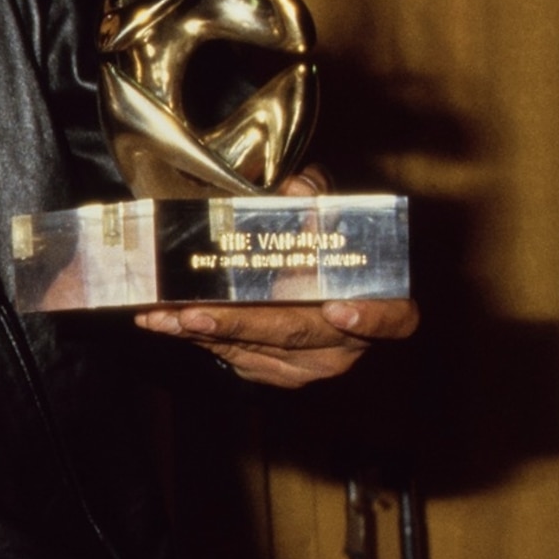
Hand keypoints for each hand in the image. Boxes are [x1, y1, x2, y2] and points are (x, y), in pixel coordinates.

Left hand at [133, 169, 417, 386]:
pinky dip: (193, 337)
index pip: (396, 319)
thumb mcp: (323, 216)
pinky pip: (231, 355)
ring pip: (255, 348)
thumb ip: (317, 199)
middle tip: (195, 312)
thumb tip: (300, 186)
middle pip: (297, 333)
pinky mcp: (273, 372)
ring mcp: (309, 364)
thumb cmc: (318, 249)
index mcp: (378, 302)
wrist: (301, 284)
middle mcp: (346, 341)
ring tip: (162, 313)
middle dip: (241, 322)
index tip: (338, 310)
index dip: (373, 318)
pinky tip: (162, 321)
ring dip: (202, 332)